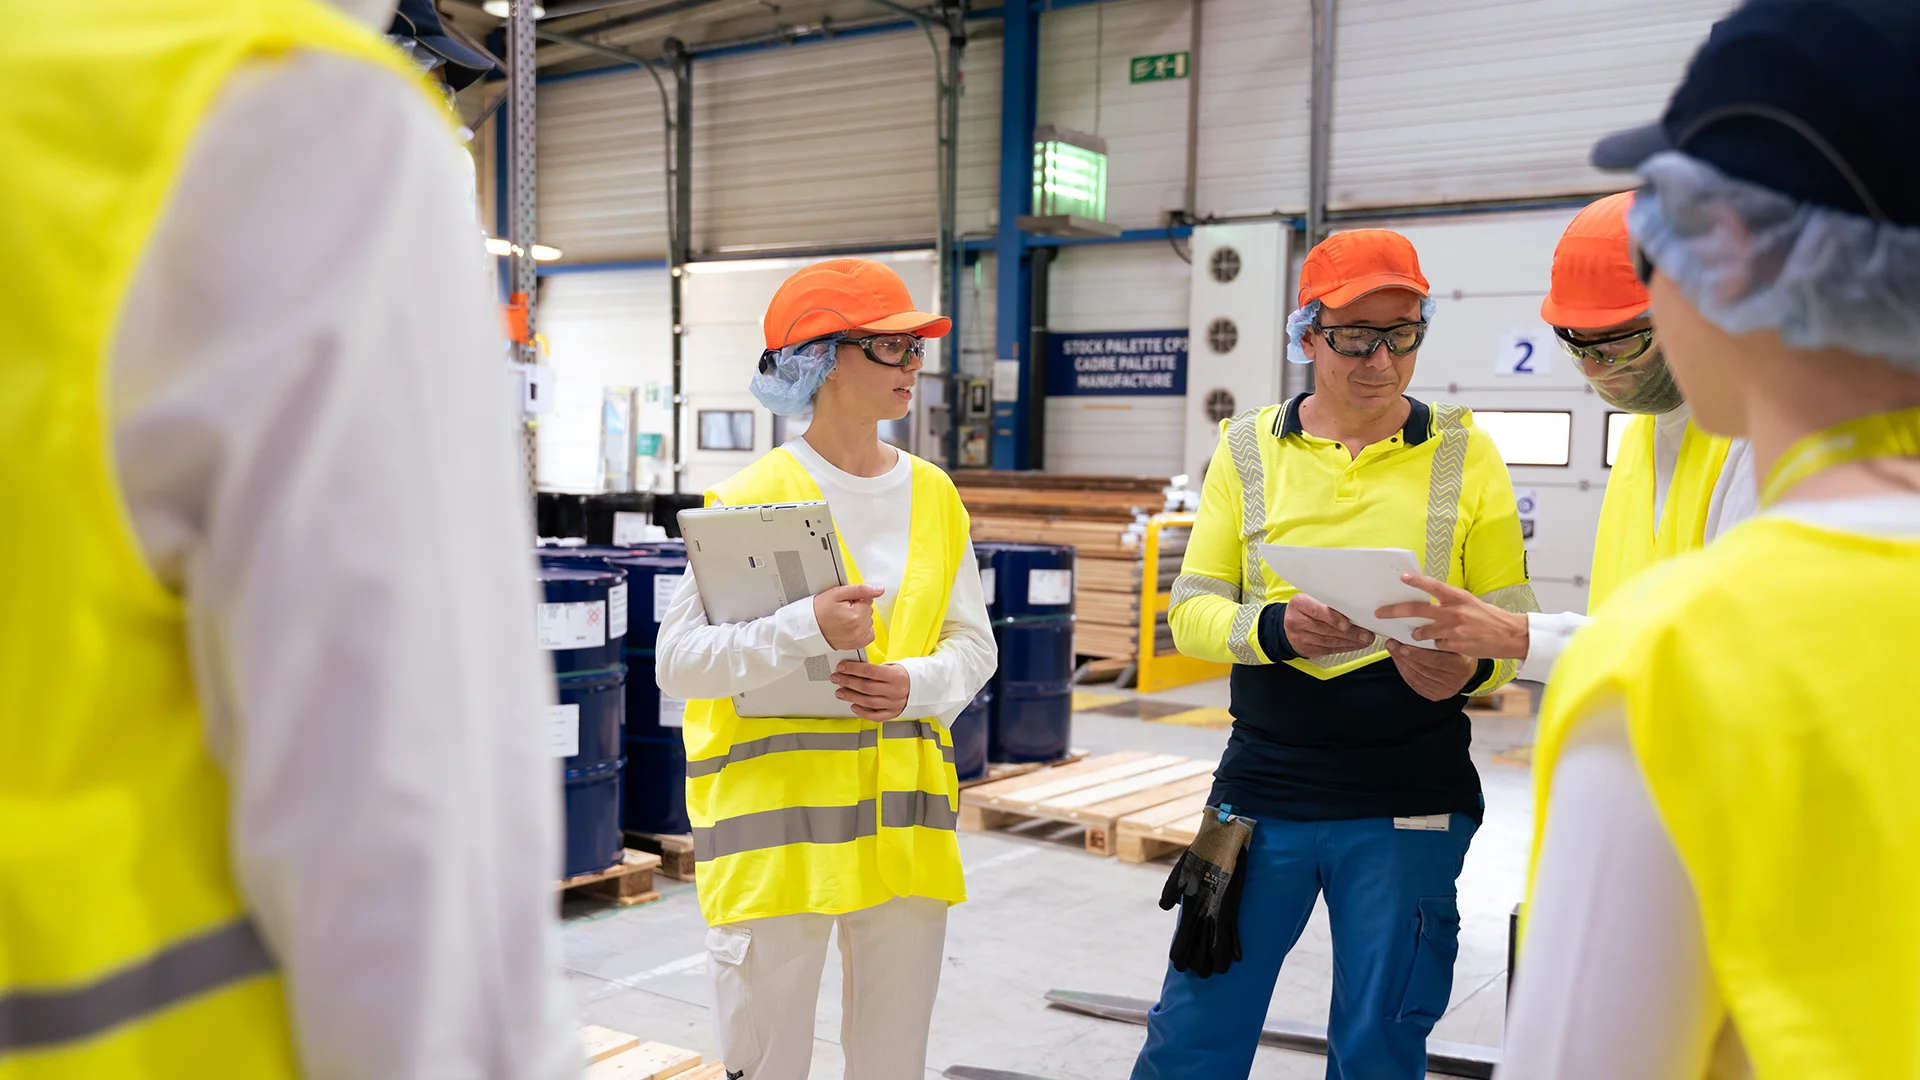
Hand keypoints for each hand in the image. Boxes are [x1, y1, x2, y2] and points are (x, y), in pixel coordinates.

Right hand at [813, 584, 883, 650]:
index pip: (869, 599)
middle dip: (859, 608)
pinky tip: (852, 626)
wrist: (809, 627)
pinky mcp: (856, 644)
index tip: (846, 602)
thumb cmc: (820, 610)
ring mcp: (857, 638)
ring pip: (869, 621)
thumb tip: (879, 590)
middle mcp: (858, 628)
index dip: (857, 598)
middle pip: (869, 611)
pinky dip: (864, 630)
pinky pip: (869, 635)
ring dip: (860, 619)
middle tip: (843, 610)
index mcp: (855, 614)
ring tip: (845, 618)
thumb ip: (861, 590)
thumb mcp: (837, 593)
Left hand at [830, 661, 910, 720]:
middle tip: (836, 678)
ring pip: (868, 701)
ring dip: (851, 696)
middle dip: (848, 682)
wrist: (919, 687)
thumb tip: (853, 668)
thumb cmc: (901, 676)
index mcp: (896, 676)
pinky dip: (863, 712)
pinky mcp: (892, 713)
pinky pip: (875, 716)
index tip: (842, 667)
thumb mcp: (892, 667)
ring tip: (840, 692)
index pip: (870, 671)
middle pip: (867, 687)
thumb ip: (875, 669)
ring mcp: (893, 704)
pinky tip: (853, 706)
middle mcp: (895, 691)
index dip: (853, 669)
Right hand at [1283, 593, 1374, 658]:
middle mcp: (1297, 621)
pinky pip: (1329, 650)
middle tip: (1366, 634)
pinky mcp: (1307, 650)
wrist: (1285, 626)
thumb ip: (1326, 603)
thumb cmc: (1303, 610)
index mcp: (1299, 604)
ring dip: (1350, 642)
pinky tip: (1355, 645)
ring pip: (1329, 641)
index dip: (1333, 618)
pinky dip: (1344, 648)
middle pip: (1326, 629)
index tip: (1347, 624)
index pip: (1317, 611)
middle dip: (1350, 633)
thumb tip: (1353, 608)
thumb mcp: (1310, 599)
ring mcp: (1301, 638)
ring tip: (1365, 640)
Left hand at [1375, 573, 1529, 659]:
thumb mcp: (1469, 602)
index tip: (1402, 577)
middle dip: (1396, 611)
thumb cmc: (1489, 617)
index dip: (1417, 581)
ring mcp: (1454, 630)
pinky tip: (1445, 642)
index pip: (1434, 586)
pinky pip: (1436, 644)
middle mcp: (1454, 612)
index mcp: (1459, 597)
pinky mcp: (1455, 645)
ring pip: (1423, 631)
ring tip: (1415, 633)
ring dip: (1416, 633)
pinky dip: (1436, 643)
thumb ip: (1449, 601)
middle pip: (1418, 610)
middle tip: (1381, 613)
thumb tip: (1427, 600)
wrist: (1510, 635)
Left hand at [1384, 639, 1479, 701]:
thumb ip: (1440, 638)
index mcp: (1462, 666)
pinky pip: (1415, 683)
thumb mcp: (1454, 642)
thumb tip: (1413, 630)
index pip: (1437, 661)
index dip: (1418, 654)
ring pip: (1417, 676)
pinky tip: (1398, 661)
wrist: (1466, 669)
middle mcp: (1454, 681)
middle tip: (1392, 644)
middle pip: (1424, 668)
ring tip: (1393, 649)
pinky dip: (1404, 671)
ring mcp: (1445, 690)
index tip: (1403, 645)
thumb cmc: (1458, 652)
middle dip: (1404, 656)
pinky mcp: (1435, 695)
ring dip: (1401, 662)